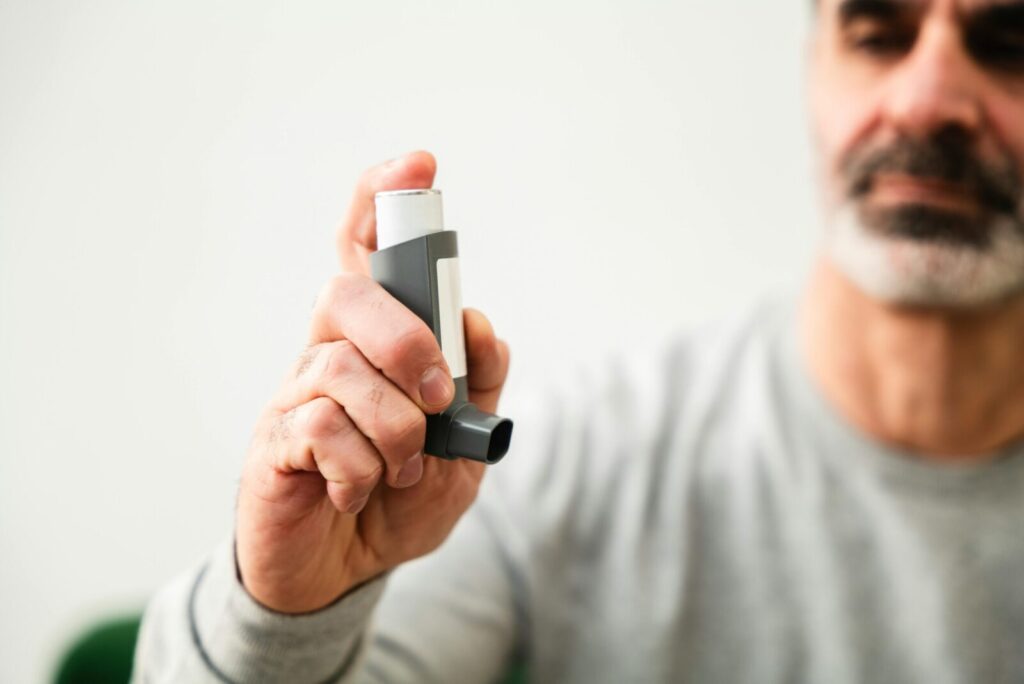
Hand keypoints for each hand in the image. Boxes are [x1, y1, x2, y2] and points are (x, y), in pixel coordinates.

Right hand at [235, 151, 510, 612]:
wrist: (346, 574)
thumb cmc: (400, 501)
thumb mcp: (464, 451)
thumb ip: (478, 389)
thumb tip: (478, 323)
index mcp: (376, 344)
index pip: (364, 254)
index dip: (381, 203)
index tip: (417, 164)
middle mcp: (328, 355)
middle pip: (344, 294)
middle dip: (405, 339)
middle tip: (436, 396)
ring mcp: (296, 397)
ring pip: (339, 368)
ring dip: (394, 426)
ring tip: (404, 469)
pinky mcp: (274, 443)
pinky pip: (319, 428)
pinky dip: (360, 467)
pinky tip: (360, 489)